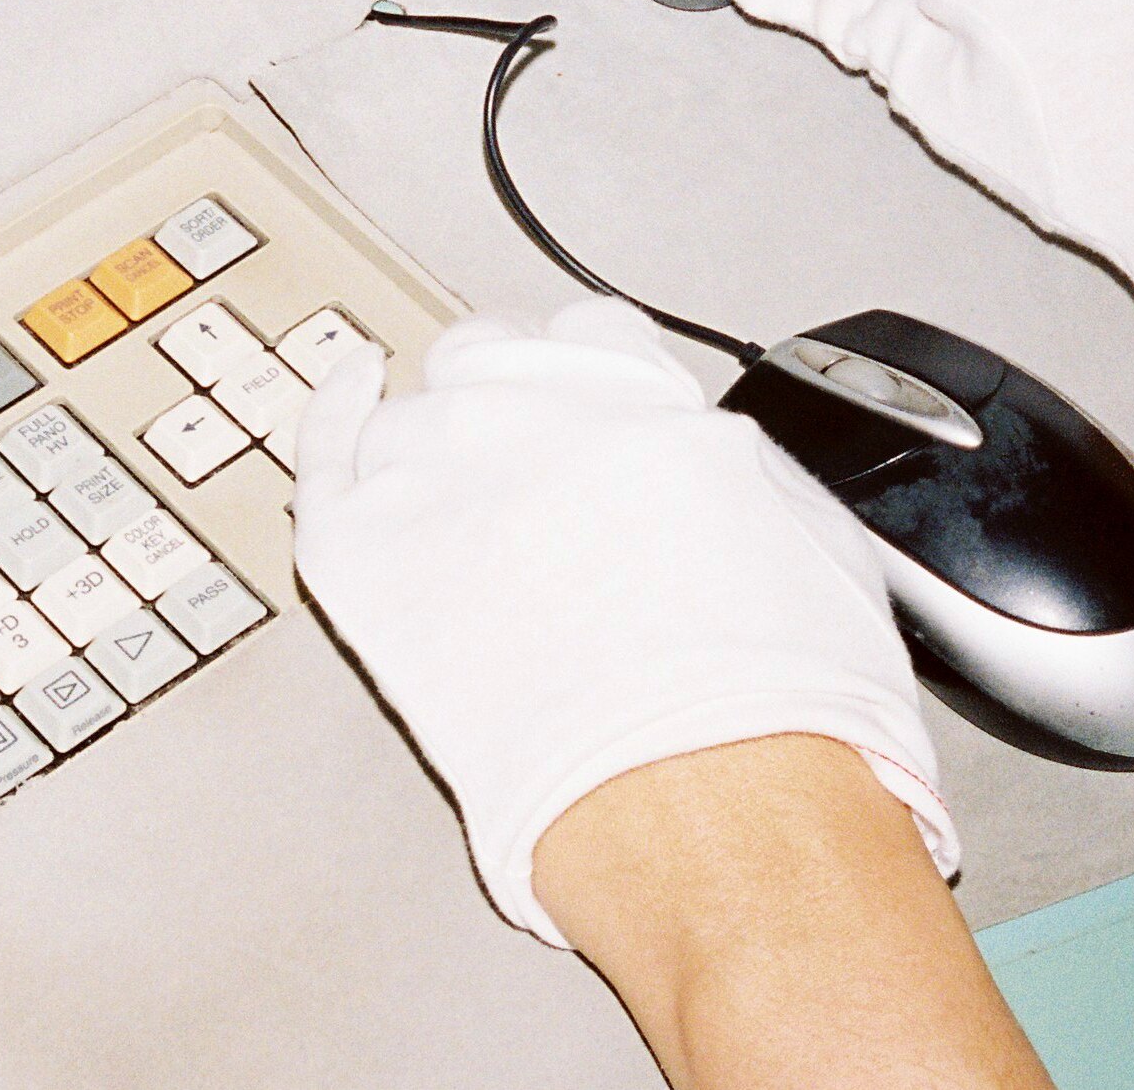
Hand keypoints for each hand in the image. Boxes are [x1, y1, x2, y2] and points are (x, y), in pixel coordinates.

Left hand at [291, 298, 956, 945]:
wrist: (712, 797)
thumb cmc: (780, 697)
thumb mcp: (810, 540)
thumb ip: (740, 478)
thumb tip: (714, 483)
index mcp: (643, 400)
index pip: (586, 336)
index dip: (580, 382)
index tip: (579, 414)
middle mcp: (537, 413)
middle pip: (488, 361)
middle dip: (505, 406)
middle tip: (522, 471)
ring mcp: (444, 476)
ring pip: (411, 418)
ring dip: (431, 451)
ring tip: (454, 510)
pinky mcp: (367, 553)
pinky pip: (323, 458)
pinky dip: (329, 420)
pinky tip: (343, 400)